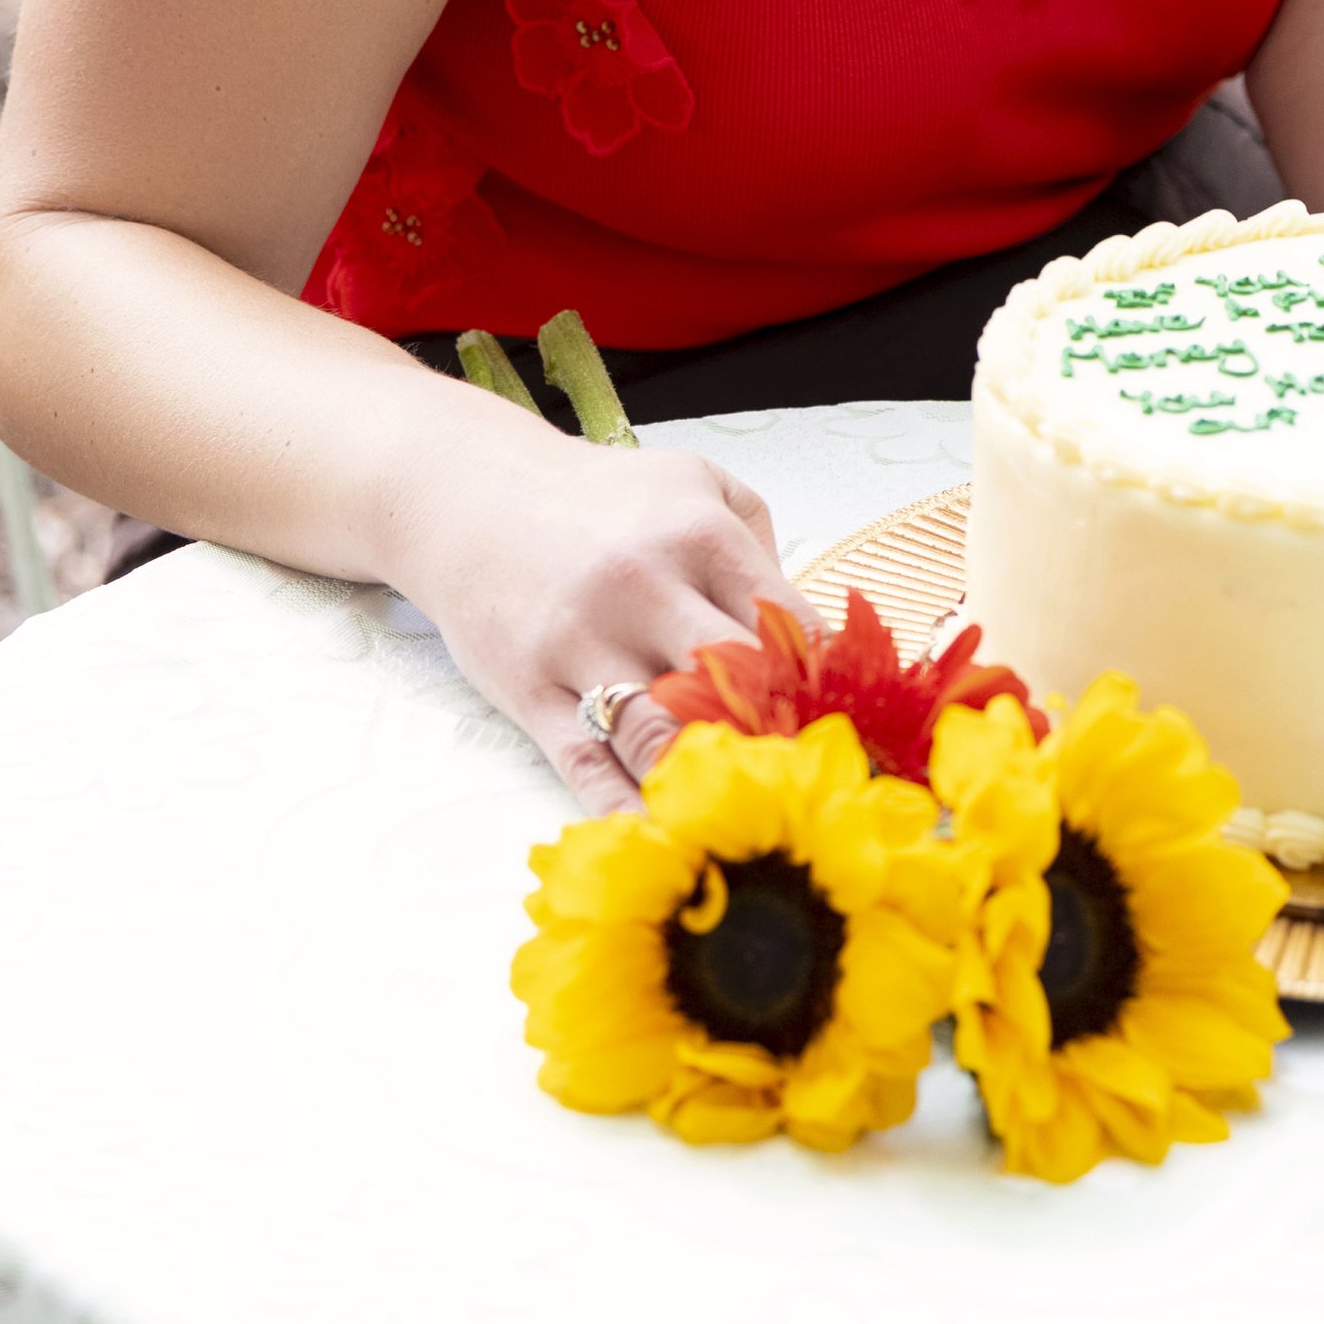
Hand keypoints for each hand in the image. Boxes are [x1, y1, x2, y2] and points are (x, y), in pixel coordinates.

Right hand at [395, 409, 815, 808]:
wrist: (474, 496)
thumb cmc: (601, 498)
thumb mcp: (691, 482)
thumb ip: (758, 543)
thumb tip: (803, 634)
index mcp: (699, 535)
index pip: (788, 623)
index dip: (827, 684)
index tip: (850, 727)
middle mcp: (645, 588)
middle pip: (735, 684)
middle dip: (779, 739)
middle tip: (813, 785)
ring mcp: (584, 644)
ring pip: (662, 735)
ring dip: (710, 781)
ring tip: (752, 819)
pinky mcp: (533, 691)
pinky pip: (589, 767)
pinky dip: (628, 813)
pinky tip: (665, 841)